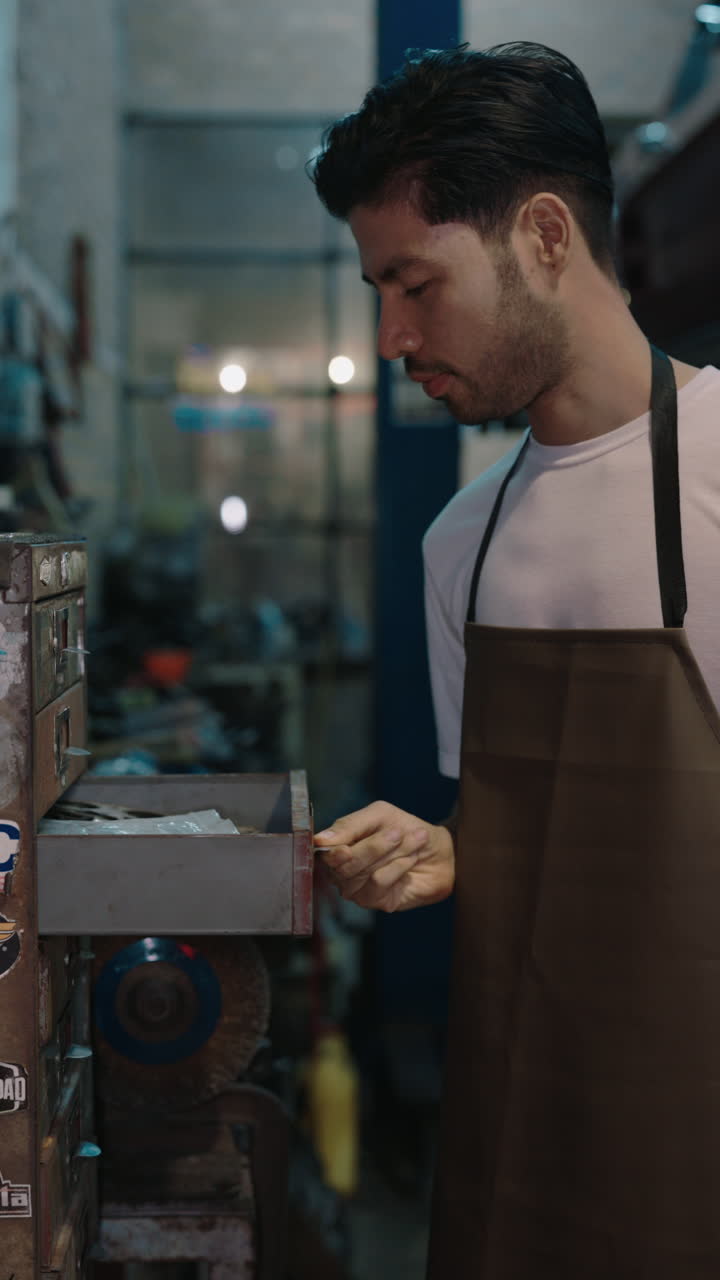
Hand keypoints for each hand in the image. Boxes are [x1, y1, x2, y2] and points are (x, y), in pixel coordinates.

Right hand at [314, 801, 454, 912]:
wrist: (440, 850)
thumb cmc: (406, 829)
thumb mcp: (380, 815)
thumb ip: (350, 825)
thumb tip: (320, 840)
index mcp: (338, 846)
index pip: (324, 852)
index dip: (333, 852)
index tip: (346, 848)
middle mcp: (343, 870)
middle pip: (344, 864)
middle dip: (375, 846)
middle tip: (398, 833)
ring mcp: (357, 889)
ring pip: (362, 874)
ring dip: (391, 854)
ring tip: (412, 842)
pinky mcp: (376, 902)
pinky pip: (378, 883)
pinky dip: (397, 867)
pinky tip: (410, 860)